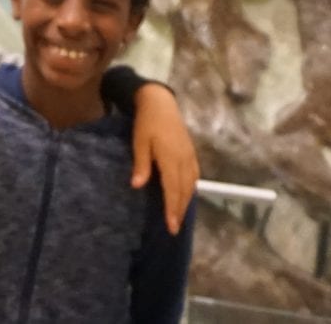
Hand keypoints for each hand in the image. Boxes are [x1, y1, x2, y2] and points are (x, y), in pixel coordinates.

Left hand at [130, 83, 200, 233]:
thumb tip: (137, 186)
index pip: (172, 189)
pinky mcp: (191, 152)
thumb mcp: (139, 141)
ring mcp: (189, 156)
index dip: (172, 209)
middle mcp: (183, 160)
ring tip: (180, 217)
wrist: (160, 102)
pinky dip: (191, 189)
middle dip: (180, 211)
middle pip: (184, 190)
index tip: (172, 226)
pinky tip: (187, 195)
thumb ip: (141, 164)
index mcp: (171, 158)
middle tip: (175, 229)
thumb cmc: (146, 122)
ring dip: (186, 202)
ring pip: (191, 184)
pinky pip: (194, 175)